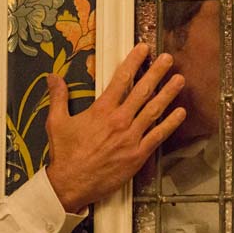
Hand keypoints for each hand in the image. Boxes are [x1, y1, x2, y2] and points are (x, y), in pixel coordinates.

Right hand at [45, 43, 185, 212]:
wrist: (72, 183)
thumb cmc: (65, 154)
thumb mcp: (56, 122)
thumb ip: (59, 97)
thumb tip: (53, 77)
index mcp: (102, 110)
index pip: (121, 79)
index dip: (133, 62)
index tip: (143, 49)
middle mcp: (119, 120)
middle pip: (142, 91)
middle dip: (156, 72)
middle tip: (168, 59)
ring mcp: (131, 137)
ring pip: (154, 110)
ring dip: (168, 93)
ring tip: (180, 80)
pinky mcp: (138, 154)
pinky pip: (158, 135)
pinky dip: (170, 123)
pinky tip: (180, 112)